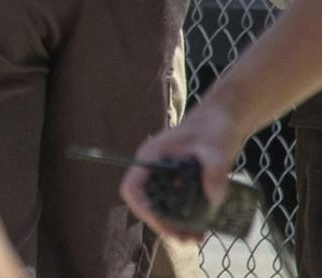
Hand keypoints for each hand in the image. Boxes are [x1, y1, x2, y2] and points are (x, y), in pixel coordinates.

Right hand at [119, 102, 244, 242]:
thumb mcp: (216, 148)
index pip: (133, 189)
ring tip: (196, 238)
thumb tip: (214, 200)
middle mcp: (154, 168)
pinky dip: (185, 217)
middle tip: (186, 239)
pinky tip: (202, 226)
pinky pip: (175, 202)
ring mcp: (166, 174)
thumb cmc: (215, 127)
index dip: (145, 210)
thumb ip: (214, 172)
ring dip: (174, 225)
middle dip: (163, 224)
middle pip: (147, 203)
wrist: (224, 118)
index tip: (167, 226)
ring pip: (161, 205)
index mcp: (151, 158)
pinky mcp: (180, 179)